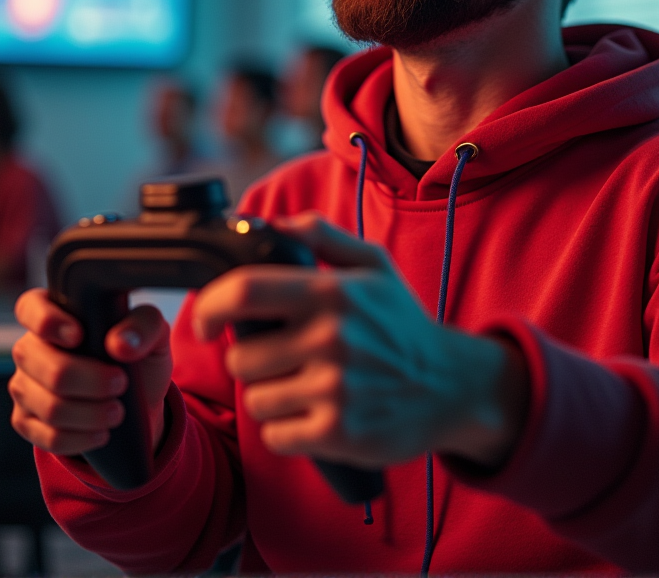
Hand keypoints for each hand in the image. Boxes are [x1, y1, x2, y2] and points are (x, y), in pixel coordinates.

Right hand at [10, 288, 172, 456]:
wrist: (136, 403)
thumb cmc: (137, 356)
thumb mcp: (153, 334)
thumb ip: (144, 324)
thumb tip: (120, 344)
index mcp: (57, 314)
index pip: (31, 308)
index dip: (48, 322)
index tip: (79, 336)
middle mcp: (32, 347)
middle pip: (49, 368)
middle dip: (91, 381)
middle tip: (121, 383)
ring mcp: (25, 385)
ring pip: (50, 406)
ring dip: (90, 413)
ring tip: (117, 411)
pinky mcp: (26, 421)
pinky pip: (48, 436)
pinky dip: (81, 438)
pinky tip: (101, 432)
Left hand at [192, 213, 528, 469]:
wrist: (453, 385)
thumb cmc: (402, 324)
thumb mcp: (373, 265)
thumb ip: (321, 236)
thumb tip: (272, 223)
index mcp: (331, 293)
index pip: (244, 291)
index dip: (209, 305)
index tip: (205, 320)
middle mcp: (330, 339)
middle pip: (240, 357)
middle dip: (252, 359)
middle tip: (283, 356)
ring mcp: (334, 390)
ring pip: (255, 399)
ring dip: (271, 396)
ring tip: (304, 385)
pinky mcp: (338, 433)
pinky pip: (275, 435)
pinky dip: (288, 429)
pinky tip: (315, 414)